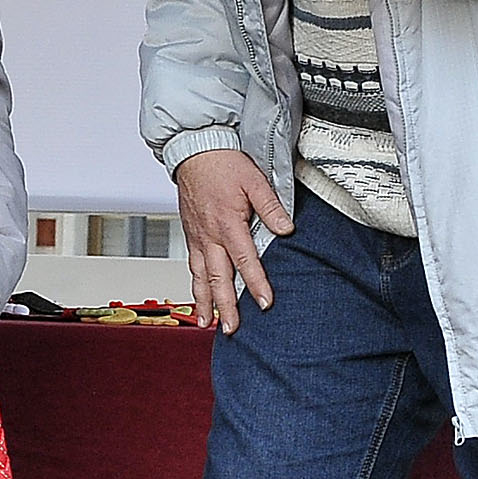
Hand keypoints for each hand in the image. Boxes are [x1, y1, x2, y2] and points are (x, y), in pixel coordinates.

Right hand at [174, 148, 292, 331]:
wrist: (195, 150)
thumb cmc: (223, 163)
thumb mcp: (254, 180)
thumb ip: (271, 207)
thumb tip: (287, 229)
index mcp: (227, 224)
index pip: (245, 261)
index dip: (257, 284)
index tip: (265, 303)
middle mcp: (209, 235)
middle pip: (218, 278)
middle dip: (225, 306)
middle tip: (232, 328)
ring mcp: (197, 236)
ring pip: (200, 276)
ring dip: (203, 302)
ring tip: (206, 322)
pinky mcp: (190, 234)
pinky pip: (192, 265)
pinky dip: (194, 284)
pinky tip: (198, 294)